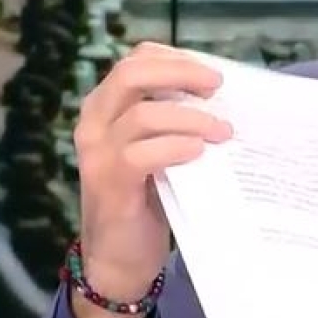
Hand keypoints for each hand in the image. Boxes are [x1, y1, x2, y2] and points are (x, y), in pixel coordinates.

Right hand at [73, 42, 231, 297]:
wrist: (118, 259)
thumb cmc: (145, 202)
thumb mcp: (157, 152)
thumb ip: (172, 123)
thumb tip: (222, 100)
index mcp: (104, 107)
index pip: (134, 60)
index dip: (173, 58)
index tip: (210, 72)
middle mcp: (93, 122)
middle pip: (132, 73)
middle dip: (180, 73)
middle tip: (217, 86)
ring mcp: (97, 152)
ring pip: (143, 114)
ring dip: (190, 118)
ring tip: (223, 131)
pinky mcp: (109, 182)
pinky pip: (142, 153)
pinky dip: (176, 147)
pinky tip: (199, 152)